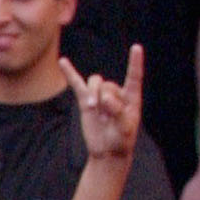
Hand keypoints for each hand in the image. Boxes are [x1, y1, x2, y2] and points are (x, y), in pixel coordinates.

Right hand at [62, 45, 144, 164]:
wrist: (107, 151)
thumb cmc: (121, 140)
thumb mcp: (125, 128)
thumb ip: (117, 110)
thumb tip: (104, 98)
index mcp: (132, 97)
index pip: (134, 76)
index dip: (135, 62)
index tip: (136, 48)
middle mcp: (116, 92)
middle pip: (108, 84)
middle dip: (105, 99)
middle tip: (107, 117)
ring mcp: (100, 95)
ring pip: (95, 82)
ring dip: (93, 94)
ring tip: (93, 109)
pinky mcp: (86, 101)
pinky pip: (76, 84)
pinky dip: (70, 73)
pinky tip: (63, 62)